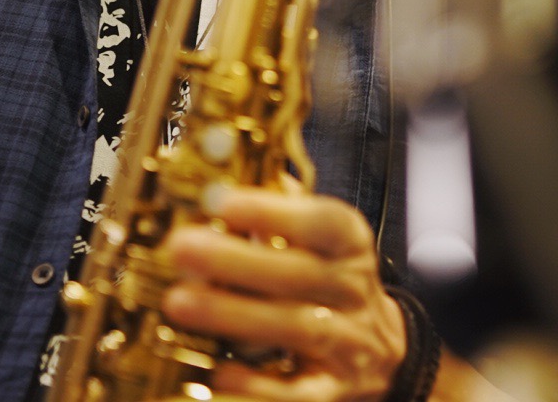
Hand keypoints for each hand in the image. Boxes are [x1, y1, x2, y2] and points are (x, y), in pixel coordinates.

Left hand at [161, 186, 407, 400]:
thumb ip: (279, 212)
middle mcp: (355, 292)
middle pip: (301, 274)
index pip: (323, 222)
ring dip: (236, 315)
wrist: (379, 353)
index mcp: (351, 246)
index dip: (275, 212)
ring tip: (179, 302)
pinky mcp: (332, 392)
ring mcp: (348, 344)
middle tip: (181, 247)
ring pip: (297, 328)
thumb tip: (223, 178)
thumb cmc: (328, 286)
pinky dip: (257, 385)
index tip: (221, 201)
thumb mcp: (318, 243)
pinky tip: (218, 372)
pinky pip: (297, 393)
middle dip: (238, 260)